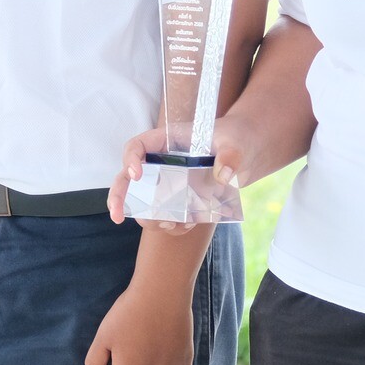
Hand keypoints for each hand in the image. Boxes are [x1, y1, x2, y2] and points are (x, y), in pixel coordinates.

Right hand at [108, 116, 259, 226]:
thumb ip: (230, 155)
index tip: (136, 174)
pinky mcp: (179, 200)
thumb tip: (222, 174)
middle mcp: (160, 163)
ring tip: (172, 223)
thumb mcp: (235, 143)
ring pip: (144, 204)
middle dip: (119, 198)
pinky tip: (189, 224)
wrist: (247, 153)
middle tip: (117, 216)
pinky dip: (173, 225)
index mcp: (166, 141)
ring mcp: (168, 183)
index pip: (137, 146)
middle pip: (128, 179)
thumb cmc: (235, 138)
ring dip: (151, 218)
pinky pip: (167, 216)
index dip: (130, 159)